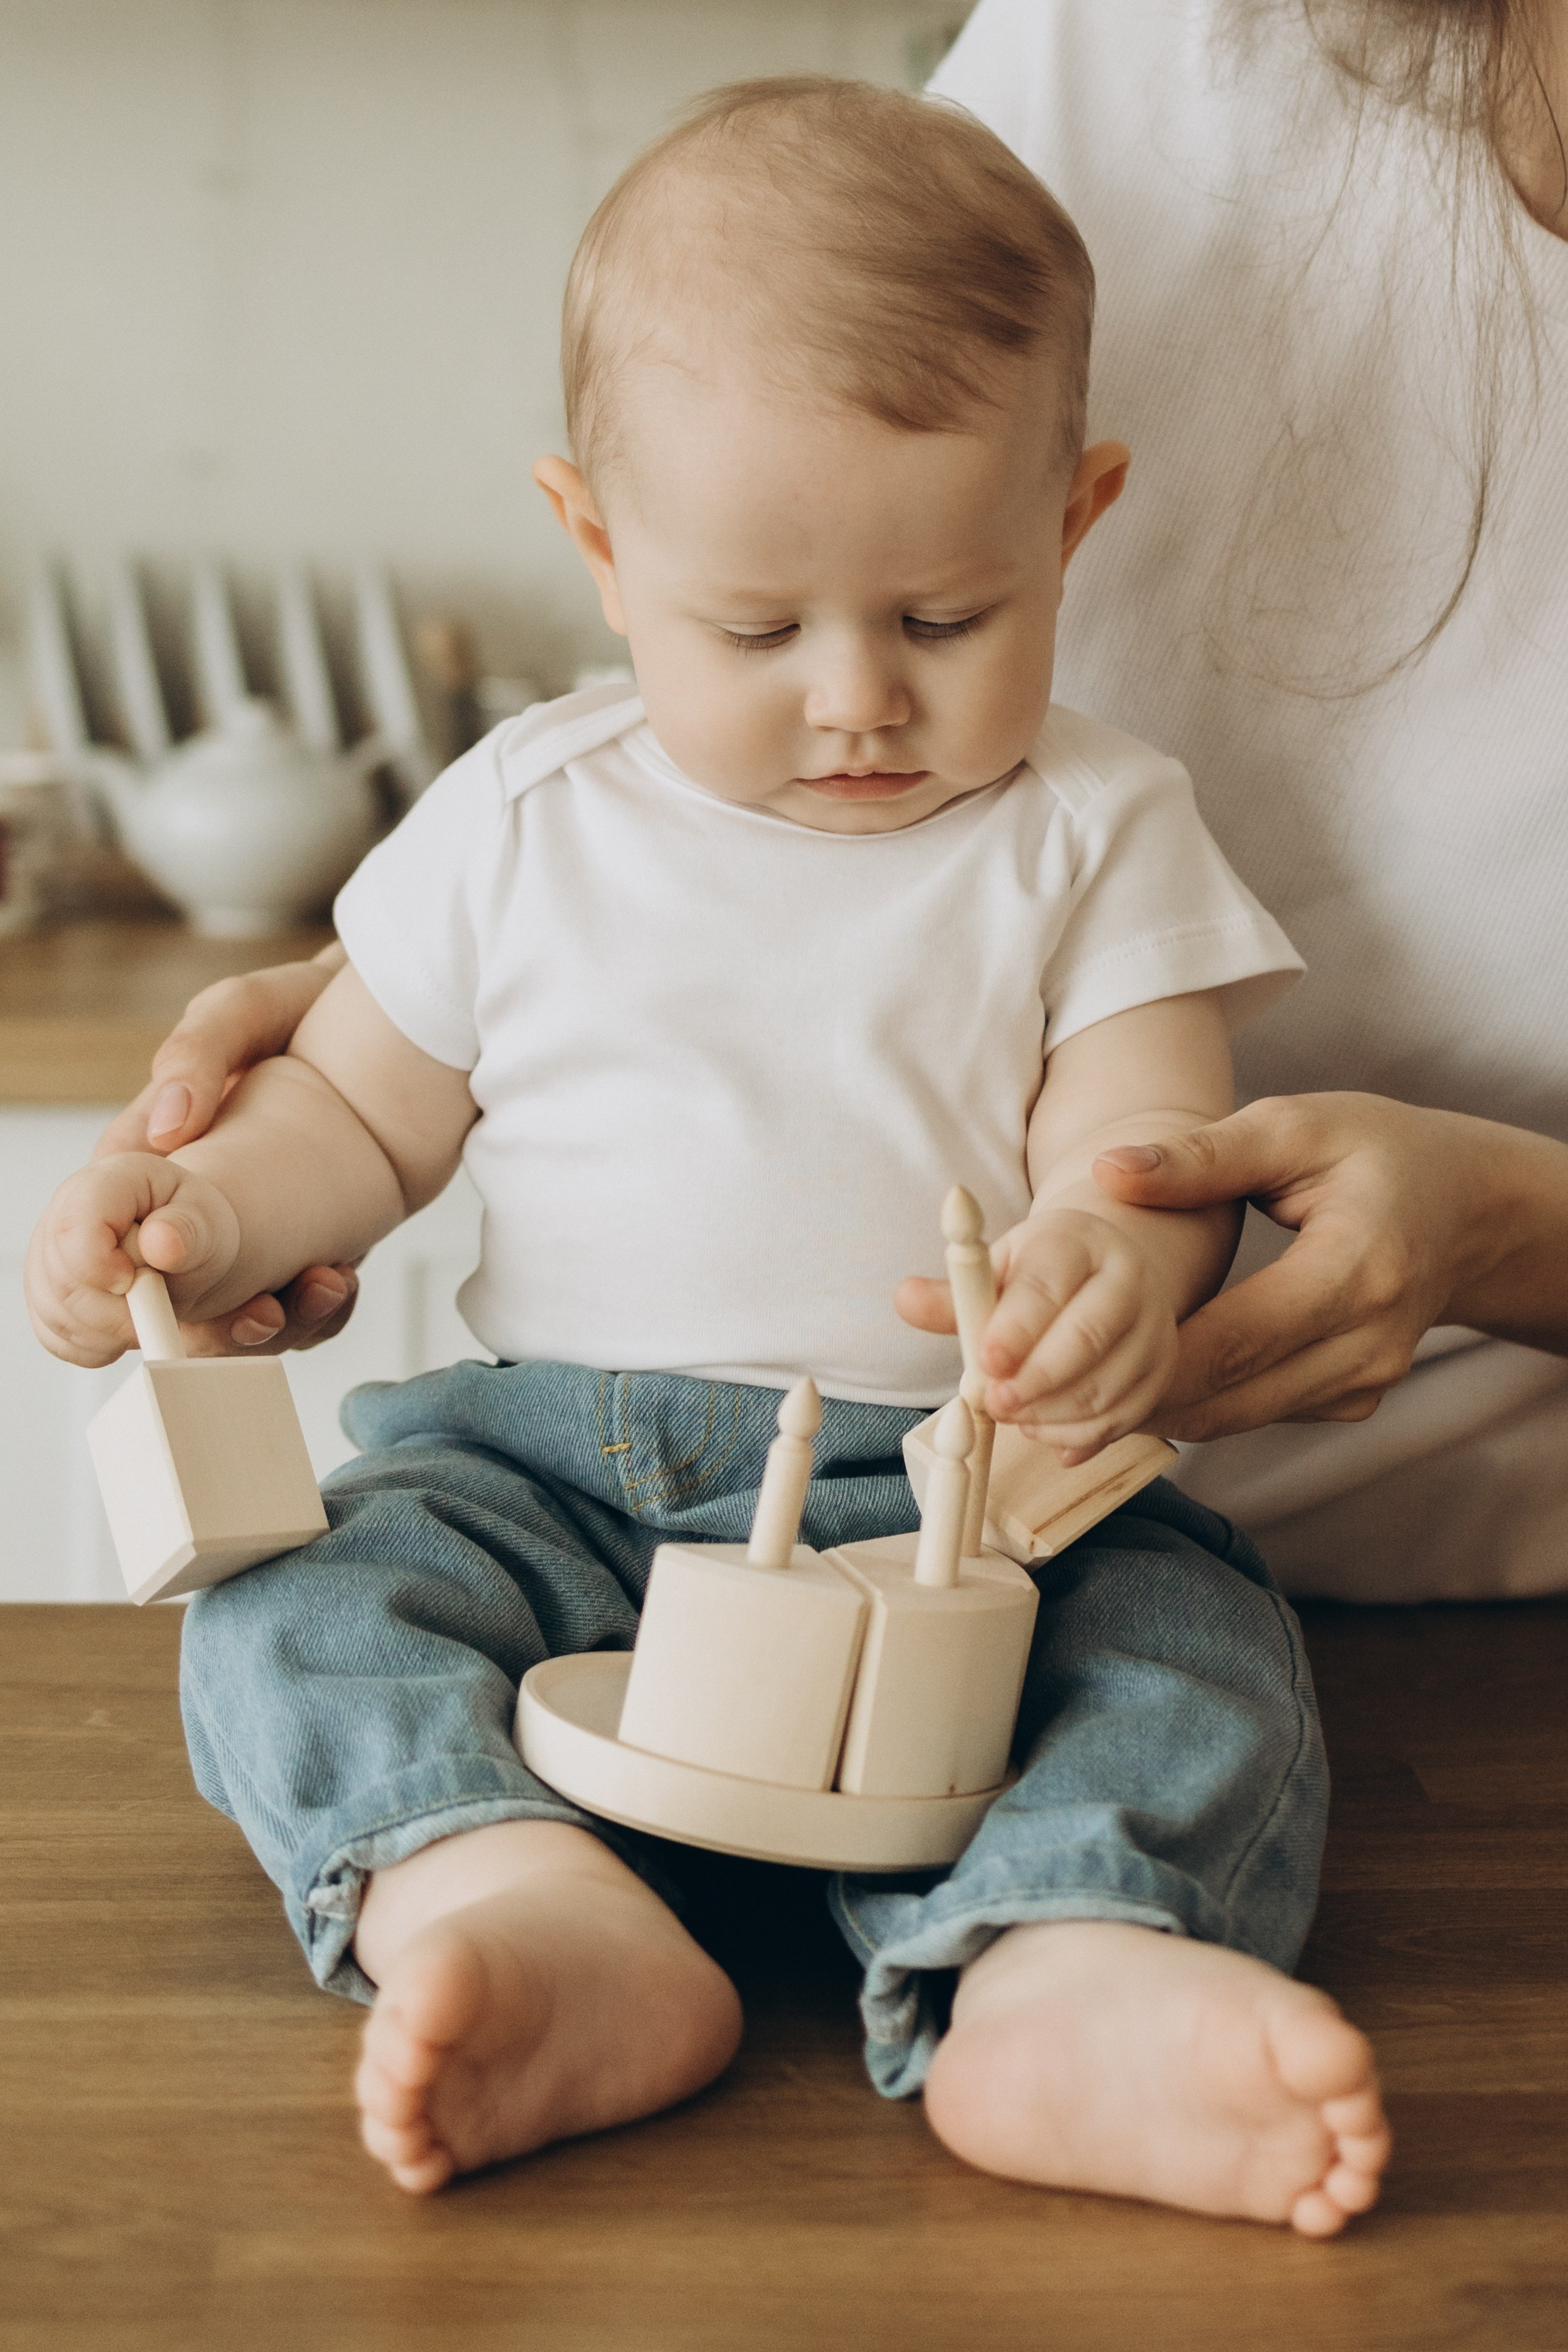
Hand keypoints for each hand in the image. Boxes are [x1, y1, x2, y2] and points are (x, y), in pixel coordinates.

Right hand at [26, 1153, 243, 1366]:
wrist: (188, 1245)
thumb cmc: (196, 1227)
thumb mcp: (209, 1221)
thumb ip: (189, 1230)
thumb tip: (160, 1243)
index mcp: (107, 1182)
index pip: (74, 1227)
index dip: (100, 1266)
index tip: (137, 1282)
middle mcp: (65, 1213)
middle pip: (62, 1280)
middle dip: (116, 1311)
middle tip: (159, 1307)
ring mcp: (47, 1255)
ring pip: (56, 1314)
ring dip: (109, 1332)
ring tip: (149, 1312)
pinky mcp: (46, 1295)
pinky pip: (55, 1337)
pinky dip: (96, 1347)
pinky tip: (124, 1328)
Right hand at [91, 949, 357, 1356]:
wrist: (397, 1025)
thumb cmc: (299, 1009)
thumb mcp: (243, 1010)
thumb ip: (197, 1051)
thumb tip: (168, 1127)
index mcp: (156, 1152)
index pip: (111, 1229)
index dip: (123, 1274)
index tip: (156, 1284)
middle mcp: (200, 1204)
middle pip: (177, 1296)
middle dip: (210, 1325)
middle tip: (257, 1314)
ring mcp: (256, 1235)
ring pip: (239, 1314)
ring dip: (276, 1324)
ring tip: (319, 1289)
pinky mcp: (309, 1248)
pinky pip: (299, 1304)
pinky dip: (320, 1310)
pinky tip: (339, 1283)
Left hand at [896, 1206, 1178, 1463]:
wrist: (1103, 1273)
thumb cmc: (1038, 1275)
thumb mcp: (996, 1271)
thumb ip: (953, 1296)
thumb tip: (905, 1299)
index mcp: (1078, 1243)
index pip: (1049, 1285)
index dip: (1016, 1328)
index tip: (986, 1362)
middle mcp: (1128, 1280)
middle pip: (1088, 1337)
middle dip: (1035, 1381)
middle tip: (994, 1402)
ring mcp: (1153, 1329)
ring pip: (1106, 1387)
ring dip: (1051, 1414)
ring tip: (1011, 1414)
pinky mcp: (1161, 1373)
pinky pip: (1122, 1419)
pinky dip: (1076, 1435)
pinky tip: (1041, 1428)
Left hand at [1091, 1092, 1491, 1438]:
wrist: (1466, 1207)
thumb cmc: (1378, 1153)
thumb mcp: (1295, 1127)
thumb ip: (1202, 1156)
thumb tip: (1111, 1172)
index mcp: (1356, 1270)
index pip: (1233, 1340)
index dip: (1142, 1364)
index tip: (1057, 1370)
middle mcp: (1368, 1343)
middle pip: (1229, 1395)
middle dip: (1130, 1400)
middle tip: (1037, 1400)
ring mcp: (1366, 1381)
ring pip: (1238, 1416)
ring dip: (1156, 1409)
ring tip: (1067, 1394)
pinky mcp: (1354, 1399)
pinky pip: (1260, 1411)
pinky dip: (1201, 1400)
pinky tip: (1141, 1378)